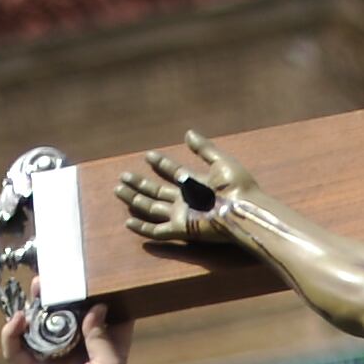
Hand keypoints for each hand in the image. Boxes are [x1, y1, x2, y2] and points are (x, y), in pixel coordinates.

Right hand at [116, 127, 261, 247]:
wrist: (244, 210)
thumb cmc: (238, 187)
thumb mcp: (221, 161)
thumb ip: (204, 148)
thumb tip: (188, 133)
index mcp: (197, 184)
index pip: (174, 173)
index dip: (162, 164)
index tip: (148, 155)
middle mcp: (187, 200)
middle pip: (158, 192)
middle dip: (141, 184)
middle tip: (124, 175)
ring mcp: (183, 215)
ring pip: (152, 208)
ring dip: (135, 199)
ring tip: (119, 189)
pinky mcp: (181, 229)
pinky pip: (158, 231)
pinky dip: (143, 228)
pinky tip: (128, 221)